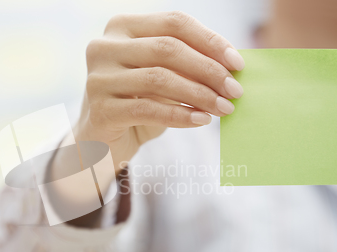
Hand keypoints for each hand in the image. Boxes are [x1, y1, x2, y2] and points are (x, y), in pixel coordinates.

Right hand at [74, 11, 244, 172]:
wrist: (102, 142)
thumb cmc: (138, 105)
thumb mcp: (162, 79)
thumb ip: (187, 66)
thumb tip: (231, 67)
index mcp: (122, 27)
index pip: (173, 23)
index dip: (210, 41)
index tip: (237, 64)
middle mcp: (104, 46)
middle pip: (167, 48)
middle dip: (208, 70)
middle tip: (234, 91)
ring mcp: (98, 78)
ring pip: (159, 79)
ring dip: (199, 94)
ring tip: (223, 108)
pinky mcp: (99, 109)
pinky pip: (148, 109)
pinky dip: (180, 115)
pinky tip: (201, 121)